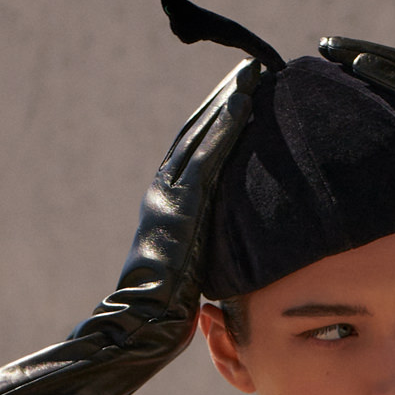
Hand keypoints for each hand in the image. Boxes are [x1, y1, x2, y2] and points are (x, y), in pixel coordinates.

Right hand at [112, 59, 261, 333]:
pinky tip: (245, 102)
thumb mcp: (192, 272)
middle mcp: (163, 192)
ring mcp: (169, 195)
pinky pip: (209, 156)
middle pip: (197, 132)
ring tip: (253, 73)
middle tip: (249, 69)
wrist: (140, 325)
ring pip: (202, 135)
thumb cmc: (166, 316)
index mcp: (165, 205)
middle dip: (223, 98)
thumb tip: (233, 248)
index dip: (215, 120)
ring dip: (227, 101)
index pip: (193, 152)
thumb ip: (206, 248)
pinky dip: (226, 126)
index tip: (239, 95)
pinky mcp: (181, 205)